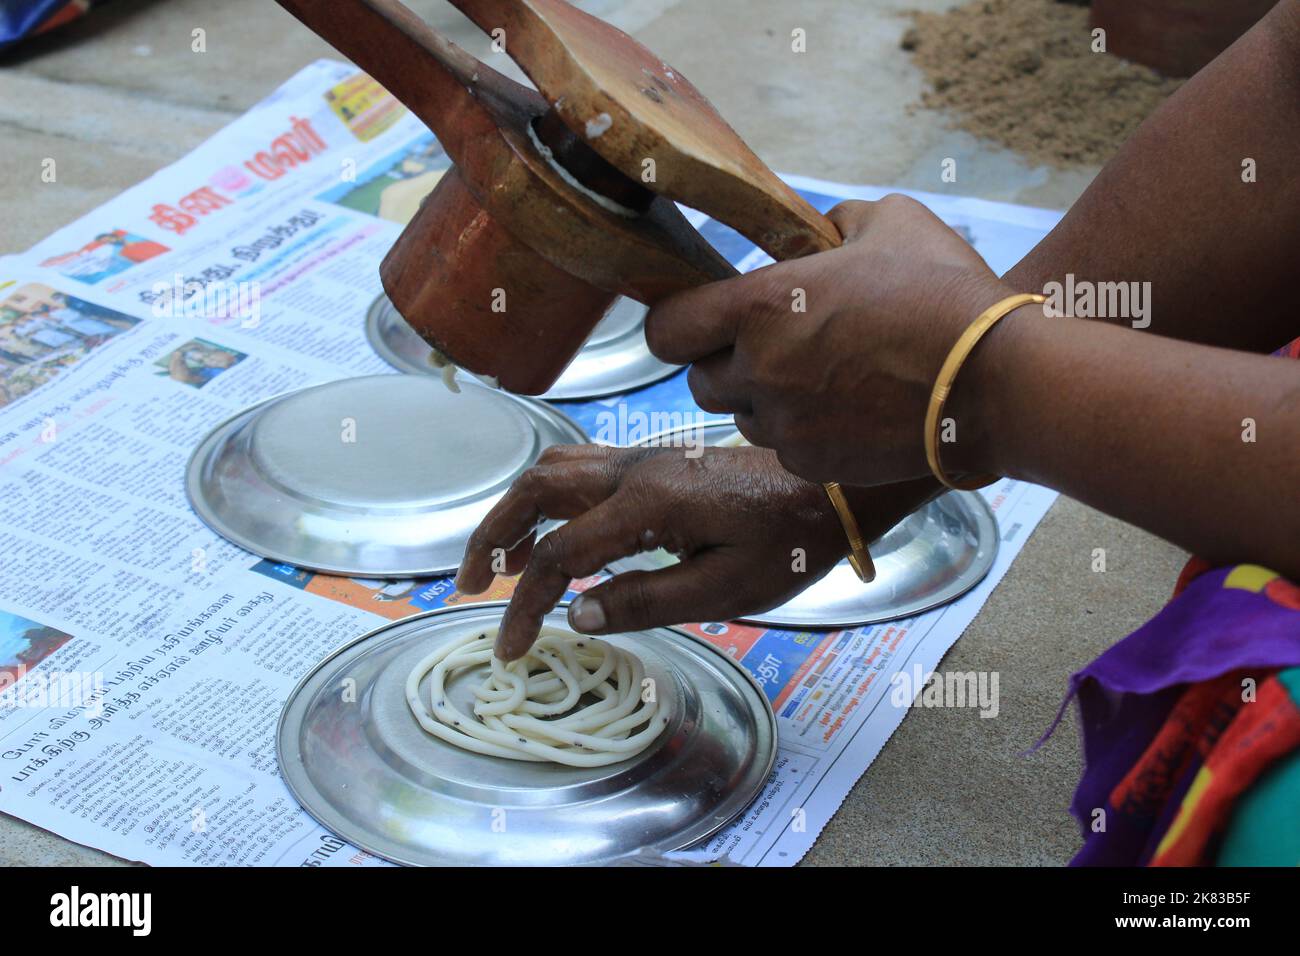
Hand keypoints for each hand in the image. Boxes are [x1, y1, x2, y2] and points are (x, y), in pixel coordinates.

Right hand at [455, 444, 935, 660]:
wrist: (837, 491)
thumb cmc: (790, 543)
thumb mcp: (726, 588)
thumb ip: (646, 600)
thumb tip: (578, 614)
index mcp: (648, 504)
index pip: (560, 554)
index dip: (526, 603)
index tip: (512, 646)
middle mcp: (635, 470)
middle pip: (536, 487)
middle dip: (492, 533)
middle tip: (469, 583)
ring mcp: (645, 460)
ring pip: (555, 469)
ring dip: (517, 510)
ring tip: (501, 559)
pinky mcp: (658, 464)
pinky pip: (583, 469)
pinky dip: (550, 499)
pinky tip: (556, 533)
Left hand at [644, 194, 1017, 485]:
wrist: (999, 382)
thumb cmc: (946, 293)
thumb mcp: (890, 222)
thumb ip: (832, 223)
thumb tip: (816, 231)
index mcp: (763, 305)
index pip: (665, 329)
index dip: (676, 325)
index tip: (696, 320)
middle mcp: (761, 370)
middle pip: (700, 380)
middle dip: (726, 363)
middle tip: (772, 346)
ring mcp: (785, 425)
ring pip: (742, 417)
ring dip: (764, 400)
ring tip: (820, 377)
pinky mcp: (814, 464)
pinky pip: (783, 449)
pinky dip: (801, 433)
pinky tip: (847, 410)